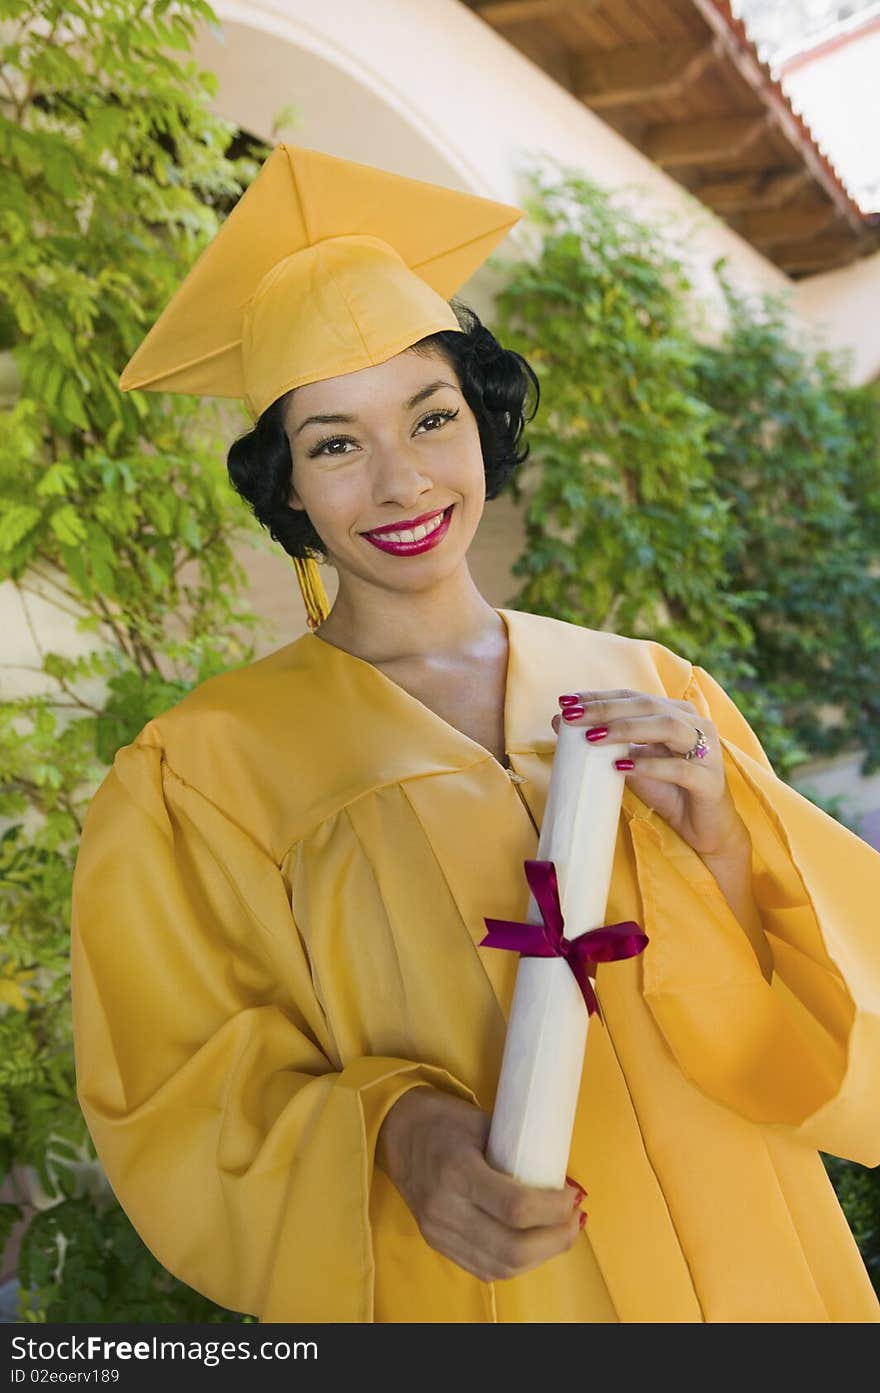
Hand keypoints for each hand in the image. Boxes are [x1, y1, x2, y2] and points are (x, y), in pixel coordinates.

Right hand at [376, 1087, 583, 1281]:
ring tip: (562, 1233)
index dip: (554, 1208)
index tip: (573, 1194)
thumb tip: (561, 1175)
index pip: (515, 1208)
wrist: (396, 1131)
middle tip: (576, 1218)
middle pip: (513, 1248)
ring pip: (502, 1267)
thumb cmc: (443, 1118)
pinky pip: (486, 1269)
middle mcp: (445, 1209)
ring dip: (542, 1256)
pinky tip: (535, 1244)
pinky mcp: (437, 1244)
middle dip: (556, 1239)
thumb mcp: (481, 1121)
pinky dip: (518, 1263)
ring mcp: (438, 1232)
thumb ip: (516, 1150)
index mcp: (457, 1171)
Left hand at [552, 687, 746, 859]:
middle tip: (572, 716)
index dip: (600, 697)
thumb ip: (605, 742)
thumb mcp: (630, 763)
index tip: (566, 700)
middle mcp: (694, 724)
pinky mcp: (709, 781)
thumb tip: (559, 721)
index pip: (633, 697)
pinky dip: (649, 766)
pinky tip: (622, 768)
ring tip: (593, 737)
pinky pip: (679, 768)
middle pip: (647, 706)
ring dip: (627, 729)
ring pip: (667, 727)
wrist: (704, 828)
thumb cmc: (668, 790)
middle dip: (607, 709)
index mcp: (675, 713)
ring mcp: (706, 751)